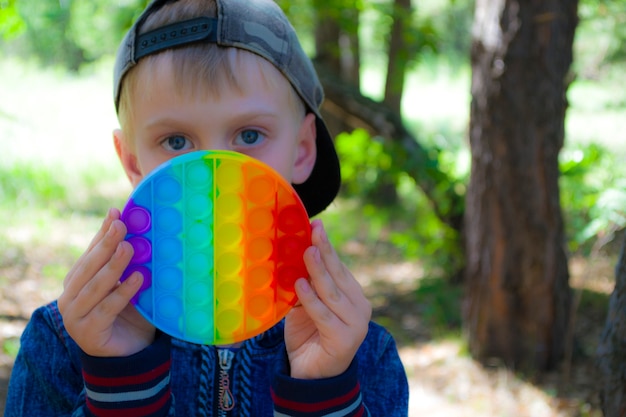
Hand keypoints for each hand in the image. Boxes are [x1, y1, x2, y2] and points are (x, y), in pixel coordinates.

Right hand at [58, 208, 154, 356]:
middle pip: (89, 268)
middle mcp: (70, 298)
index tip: (116, 214)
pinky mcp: (88, 334)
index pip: (89, 254)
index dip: (102, 234)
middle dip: (106, 245)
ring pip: (95, 287)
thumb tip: (137, 229)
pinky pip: (107, 309)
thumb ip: (126, 262)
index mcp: (76, 282)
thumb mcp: (127, 282)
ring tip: (129, 248)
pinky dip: (123, 293)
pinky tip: (138, 279)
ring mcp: (75, 318)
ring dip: (113, 266)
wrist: (131, 352)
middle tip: (122, 226)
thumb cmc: (130, 313)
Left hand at [285, 219, 371, 378]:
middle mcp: (359, 306)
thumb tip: (291, 258)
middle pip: (338, 275)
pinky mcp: (345, 339)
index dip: (326, 246)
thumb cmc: (308, 335)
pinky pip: (324, 314)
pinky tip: (300, 285)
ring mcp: (356, 323)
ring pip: (332, 292)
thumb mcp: (305, 304)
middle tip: (313, 232)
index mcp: (352, 294)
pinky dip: (311, 299)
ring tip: (306, 253)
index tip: (315, 225)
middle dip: (324, 251)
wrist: (311, 375)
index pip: (338, 266)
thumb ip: (304, 285)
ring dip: (318, 271)